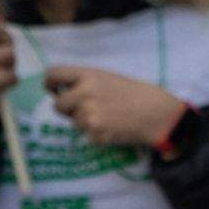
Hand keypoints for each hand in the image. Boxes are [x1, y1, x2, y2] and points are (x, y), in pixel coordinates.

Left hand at [45, 66, 187, 148]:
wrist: (159, 114)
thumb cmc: (135, 93)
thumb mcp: (108, 77)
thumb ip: (84, 81)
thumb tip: (62, 89)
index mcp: (88, 75)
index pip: (53, 74)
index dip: (50, 84)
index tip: (54, 90)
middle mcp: (84, 93)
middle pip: (57, 105)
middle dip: (67, 109)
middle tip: (83, 109)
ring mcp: (89, 114)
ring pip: (73, 122)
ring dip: (84, 121)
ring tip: (107, 116)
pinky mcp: (96, 132)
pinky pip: (86, 134)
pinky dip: (96, 133)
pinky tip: (113, 127)